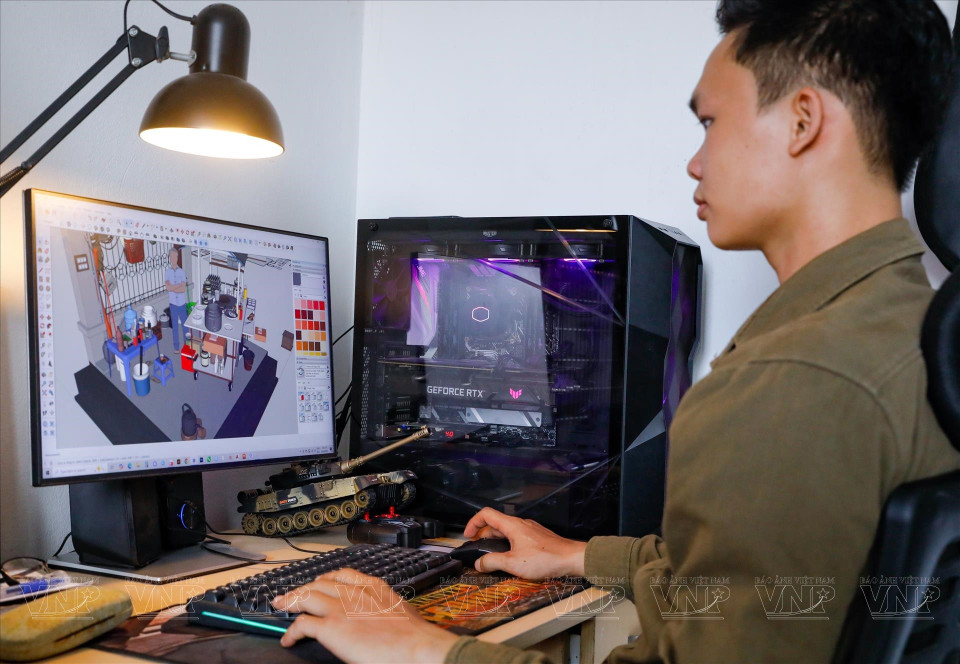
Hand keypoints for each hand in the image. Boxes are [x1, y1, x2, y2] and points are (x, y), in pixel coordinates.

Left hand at [272, 568, 457, 663]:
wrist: (415, 647)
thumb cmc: (414, 635)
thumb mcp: (401, 610)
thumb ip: (385, 607)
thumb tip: (384, 617)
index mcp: (373, 586)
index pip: (343, 575)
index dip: (327, 579)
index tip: (320, 583)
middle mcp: (354, 592)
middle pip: (320, 583)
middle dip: (304, 588)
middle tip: (294, 594)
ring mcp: (340, 608)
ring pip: (306, 597)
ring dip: (291, 601)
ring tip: (281, 606)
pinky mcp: (331, 628)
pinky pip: (301, 624)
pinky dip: (291, 631)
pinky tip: (288, 639)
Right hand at [463, 507, 587, 578]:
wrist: (572, 558)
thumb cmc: (545, 558)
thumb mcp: (513, 563)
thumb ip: (493, 562)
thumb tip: (479, 564)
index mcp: (512, 525)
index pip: (486, 514)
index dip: (473, 523)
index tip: (468, 535)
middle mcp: (521, 524)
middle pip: (496, 523)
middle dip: (483, 534)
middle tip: (477, 548)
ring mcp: (530, 530)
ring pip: (507, 531)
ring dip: (496, 540)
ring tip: (491, 554)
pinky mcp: (538, 538)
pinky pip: (517, 537)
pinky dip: (508, 543)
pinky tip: (510, 557)